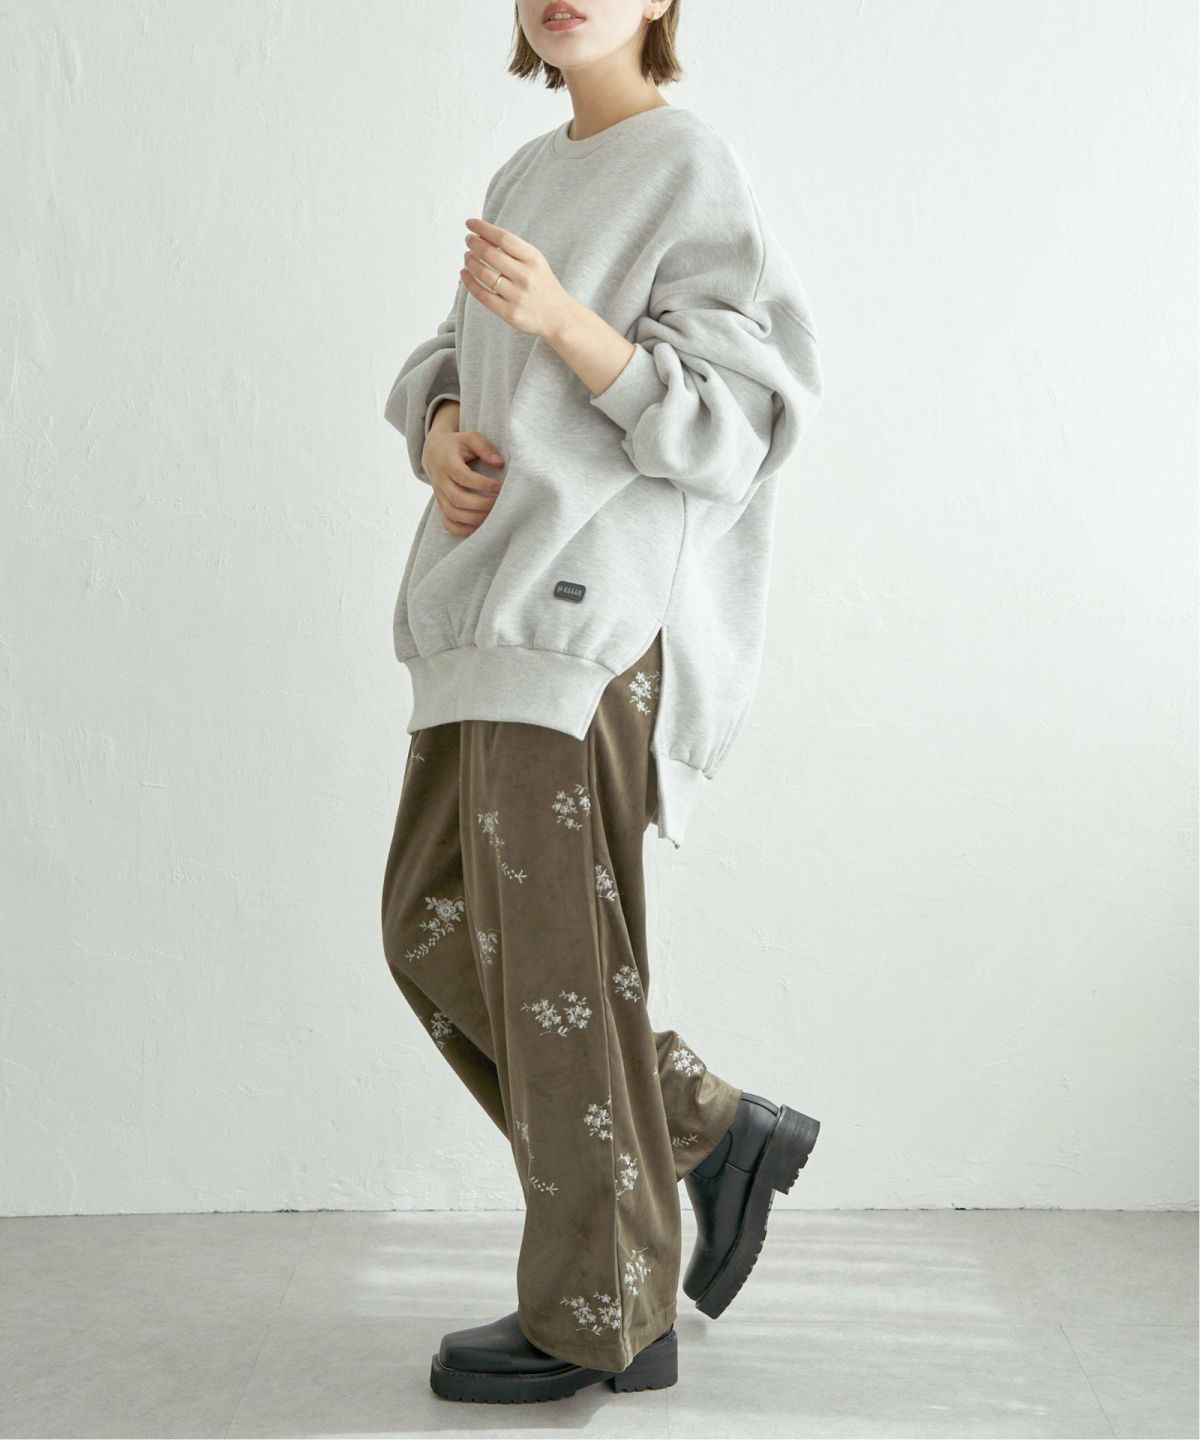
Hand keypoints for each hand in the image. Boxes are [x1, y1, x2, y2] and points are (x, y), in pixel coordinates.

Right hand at [421, 401, 504, 537]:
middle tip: (499, 502)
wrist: (434, 451)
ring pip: (453, 513)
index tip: (500, 486)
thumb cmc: (458, 444)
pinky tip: (478, 527)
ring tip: (493, 515)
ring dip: (475, 518)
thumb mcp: (470, 437)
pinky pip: (447, 523)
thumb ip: (485, 447)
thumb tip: (499, 463)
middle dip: (482, 504)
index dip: (482, 483)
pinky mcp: (440, 505)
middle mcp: (440, 480)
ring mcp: (439, 495)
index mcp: (447, 462)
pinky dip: (461, 530)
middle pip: (458, 499)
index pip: (463, 477)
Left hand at [461, 217, 574, 340]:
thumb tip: (482, 234)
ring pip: (483, 274)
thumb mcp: (536, 262)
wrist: (559, 317)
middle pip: (490, 254)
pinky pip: (482, 295)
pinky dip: (469, 282)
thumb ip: (514, 249)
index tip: (470, 223)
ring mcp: (517, 296)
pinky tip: (464, 273)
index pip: (503, 238)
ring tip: (467, 257)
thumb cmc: (542, 285)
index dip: (483, 228)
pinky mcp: (509, 313)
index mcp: (533, 259)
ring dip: (470, 261)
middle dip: (473, 243)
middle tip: (469, 240)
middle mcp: (525, 277)